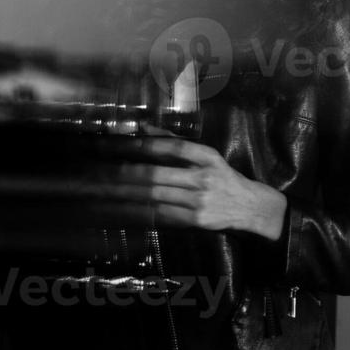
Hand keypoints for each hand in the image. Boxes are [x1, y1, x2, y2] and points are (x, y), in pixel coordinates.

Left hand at [108, 137, 288, 238]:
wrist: (253, 209)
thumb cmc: (225, 180)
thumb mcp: (207, 158)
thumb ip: (175, 144)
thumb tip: (143, 128)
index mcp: (207, 157)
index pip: (171, 147)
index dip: (141, 145)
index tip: (115, 144)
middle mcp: (203, 178)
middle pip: (156, 174)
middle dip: (122, 173)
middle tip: (96, 171)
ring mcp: (199, 201)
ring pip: (153, 197)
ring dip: (124, 195)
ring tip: (100, 191)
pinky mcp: (195, 221)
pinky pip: (160, 216)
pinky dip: (138, 213)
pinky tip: (120, 211)